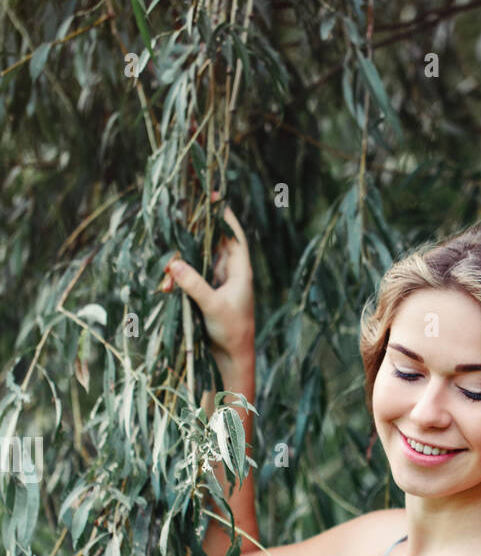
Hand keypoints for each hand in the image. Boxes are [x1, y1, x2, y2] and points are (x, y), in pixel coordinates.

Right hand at [162, 193, 253, 362]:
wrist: (232, 359)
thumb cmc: (231, 331)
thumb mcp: (213, 306)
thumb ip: (194, 284)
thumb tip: (172, 264)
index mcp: (240, 271)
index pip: (234, 236)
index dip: (224, 216)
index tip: (213, 197)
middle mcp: (230, 273)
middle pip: (213, 243)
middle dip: (195, 233)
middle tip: (178, 218)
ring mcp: (218, 283)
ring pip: (198, 261)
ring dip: (182, 262)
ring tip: (166, 268)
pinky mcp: (206, 294)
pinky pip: (190, 278)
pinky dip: (179, 279)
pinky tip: (166, 285)